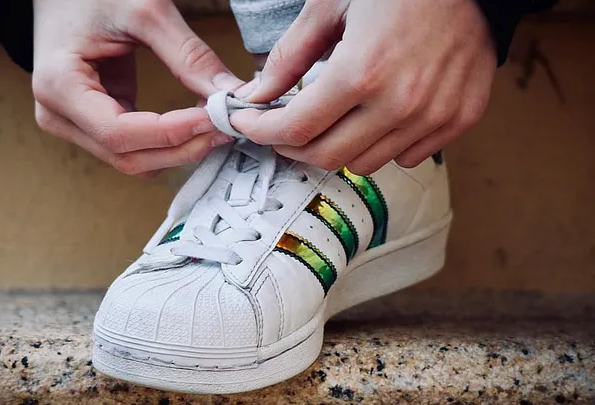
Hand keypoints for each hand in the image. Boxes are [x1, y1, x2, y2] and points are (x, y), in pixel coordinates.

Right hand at [31, 0, 241, 174]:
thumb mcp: (145, 11)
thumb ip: (189, 55)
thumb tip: (231, 94)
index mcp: (58, 85)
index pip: (119, 133)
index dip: (172, 133)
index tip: (215, 119)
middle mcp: (57, 115)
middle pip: (128, 157)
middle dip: (181, 147)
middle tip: (225, 125)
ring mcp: (71, 124)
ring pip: (133, 161)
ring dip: (177, 150)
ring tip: (212, 122)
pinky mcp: (91, 123)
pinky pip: (134, 148)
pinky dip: (167, 141)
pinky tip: (194, 120)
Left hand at [231, 0, 496, 172]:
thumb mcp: (329, 5)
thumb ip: (288, 57)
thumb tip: (256, 94)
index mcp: (361, 71)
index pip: (296, 129)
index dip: (262, 132)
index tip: (249, 125)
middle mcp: (400, 103)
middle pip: (326, 157)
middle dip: (292, 147)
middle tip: (282, 129)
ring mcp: (434, 115)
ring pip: (365, 163)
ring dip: (338, 147)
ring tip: (333, 118)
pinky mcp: (460, 118)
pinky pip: (407, 156)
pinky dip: (384, 145)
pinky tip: (377, 115)